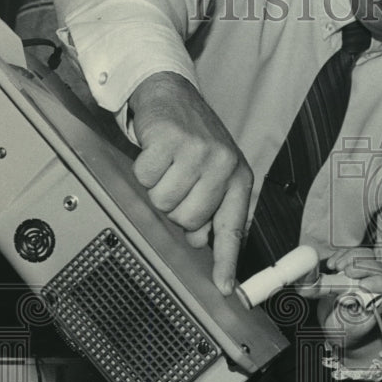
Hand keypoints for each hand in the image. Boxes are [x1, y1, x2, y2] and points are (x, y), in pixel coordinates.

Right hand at [129, 71, 251, 294]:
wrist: (171, 93)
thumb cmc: (192, 138)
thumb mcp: (213, 171)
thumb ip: (211, 206)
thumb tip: (199, 240)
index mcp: (239, 177)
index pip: (232, 227)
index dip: (225, 260)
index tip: (223, 288)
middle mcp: (224, 165)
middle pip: (188, 219)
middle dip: (174, 207)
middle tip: (176, 182)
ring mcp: (199, 152)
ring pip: (164, 201)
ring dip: (156, 187)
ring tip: (167, 165)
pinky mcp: (171, 140)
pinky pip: (146, 177)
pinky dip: (143, 168)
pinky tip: (155, 152)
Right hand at [317, 248, 381, 359]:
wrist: (337, 325)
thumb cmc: (347, 329)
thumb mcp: (349, 327)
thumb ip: (351, 314)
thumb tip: (349, 298)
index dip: (378, 283)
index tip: (362, 286)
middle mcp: (378, 284)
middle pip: (378, 267)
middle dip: (362, 267)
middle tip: (345, 272)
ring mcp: (366, 273)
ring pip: (367, 256)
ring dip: (351, 257)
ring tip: (336, 267)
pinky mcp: (353, 266)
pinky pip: (352, 253)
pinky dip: (341, 255)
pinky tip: (331, 265)